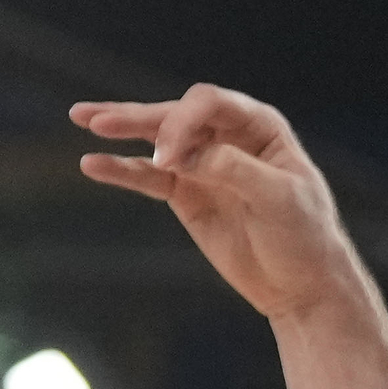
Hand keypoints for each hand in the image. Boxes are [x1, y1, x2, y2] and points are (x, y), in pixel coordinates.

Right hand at [72, 85, 361, 321]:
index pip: (210, 104)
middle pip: (177, 115)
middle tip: (98, 121)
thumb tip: (181, 154)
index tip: (169, 159)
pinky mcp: (188, 195)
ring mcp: (205, 165)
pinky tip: (93, 165)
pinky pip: (148, 176)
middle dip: (140, 116)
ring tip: (82, 118)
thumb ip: (232, 170)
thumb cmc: (304, 236)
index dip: (182, 121)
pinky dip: (121, 170)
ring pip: (157, 140)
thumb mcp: (278, 199)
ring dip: (122, 128)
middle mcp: (230, 138)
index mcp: (261, 127)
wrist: (304, 284)